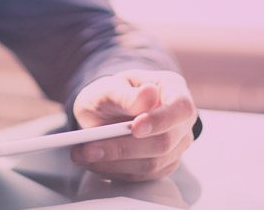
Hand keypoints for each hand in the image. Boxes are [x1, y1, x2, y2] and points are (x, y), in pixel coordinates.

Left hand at [70, 69, 196, 181]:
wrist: (107, 110)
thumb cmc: (112, 94)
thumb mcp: (109, 86)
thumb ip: (124, 93)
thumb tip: (148, 96)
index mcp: (174, 90)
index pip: (181, 108)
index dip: (161, 120)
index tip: (135, 128)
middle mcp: (181, 121)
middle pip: (165, 142)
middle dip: (124, 147)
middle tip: (89, 148)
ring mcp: (175, 146)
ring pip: (152, 164)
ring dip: (114, 162)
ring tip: (82, 154)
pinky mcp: (162, 166)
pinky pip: (141, 176)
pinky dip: (114, 170)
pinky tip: (94, 161)